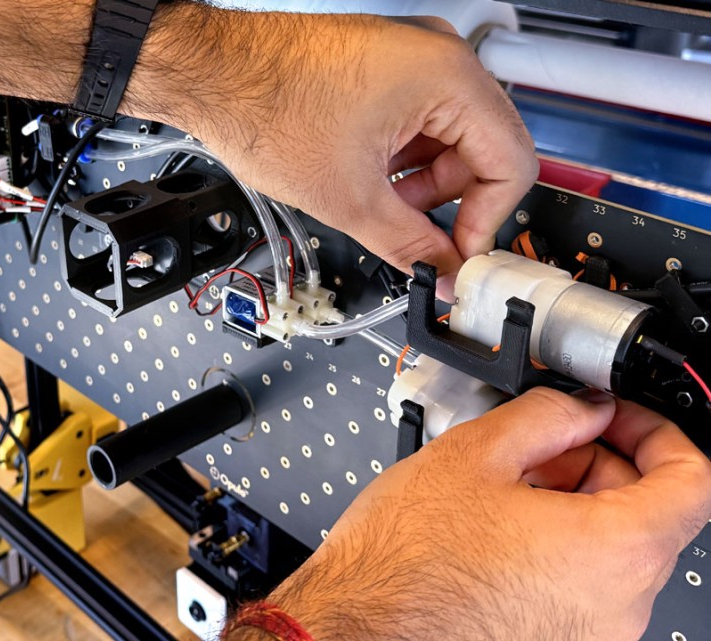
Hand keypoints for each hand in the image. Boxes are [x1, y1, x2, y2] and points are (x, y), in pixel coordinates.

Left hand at [131, 10, 537, 287]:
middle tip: (418, 239)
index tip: (459, 256)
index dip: (488, 222)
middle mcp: (439, 56)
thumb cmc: (263, 107)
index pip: (511, 163)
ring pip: (449, 138)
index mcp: (447, 78)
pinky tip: (368, 178)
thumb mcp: (347, 198)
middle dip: (450, 203)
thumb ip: (408, 244)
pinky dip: (403, 157)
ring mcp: (412, 55)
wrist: (210, 72)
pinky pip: (419, 119)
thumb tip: (442, 273)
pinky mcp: (385, 63)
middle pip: (483, 150)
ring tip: (378, 203)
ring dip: (422, 183)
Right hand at [252, 389, 710, 640]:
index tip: (619, 419)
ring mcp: (593, 637)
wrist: (355, 625)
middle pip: (647, 517)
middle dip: (599, 468)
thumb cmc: (402, 562)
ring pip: (611, 554)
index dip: (658, 432)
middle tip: (540, 450)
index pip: (693, 480)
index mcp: (612, 551)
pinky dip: (556, 552)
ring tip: (502, 492)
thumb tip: (583, 407)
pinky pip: (583, 589)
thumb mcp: (473, 454)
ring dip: (573, 509)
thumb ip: (548, 415)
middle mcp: (619, 607)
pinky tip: (496, 534)